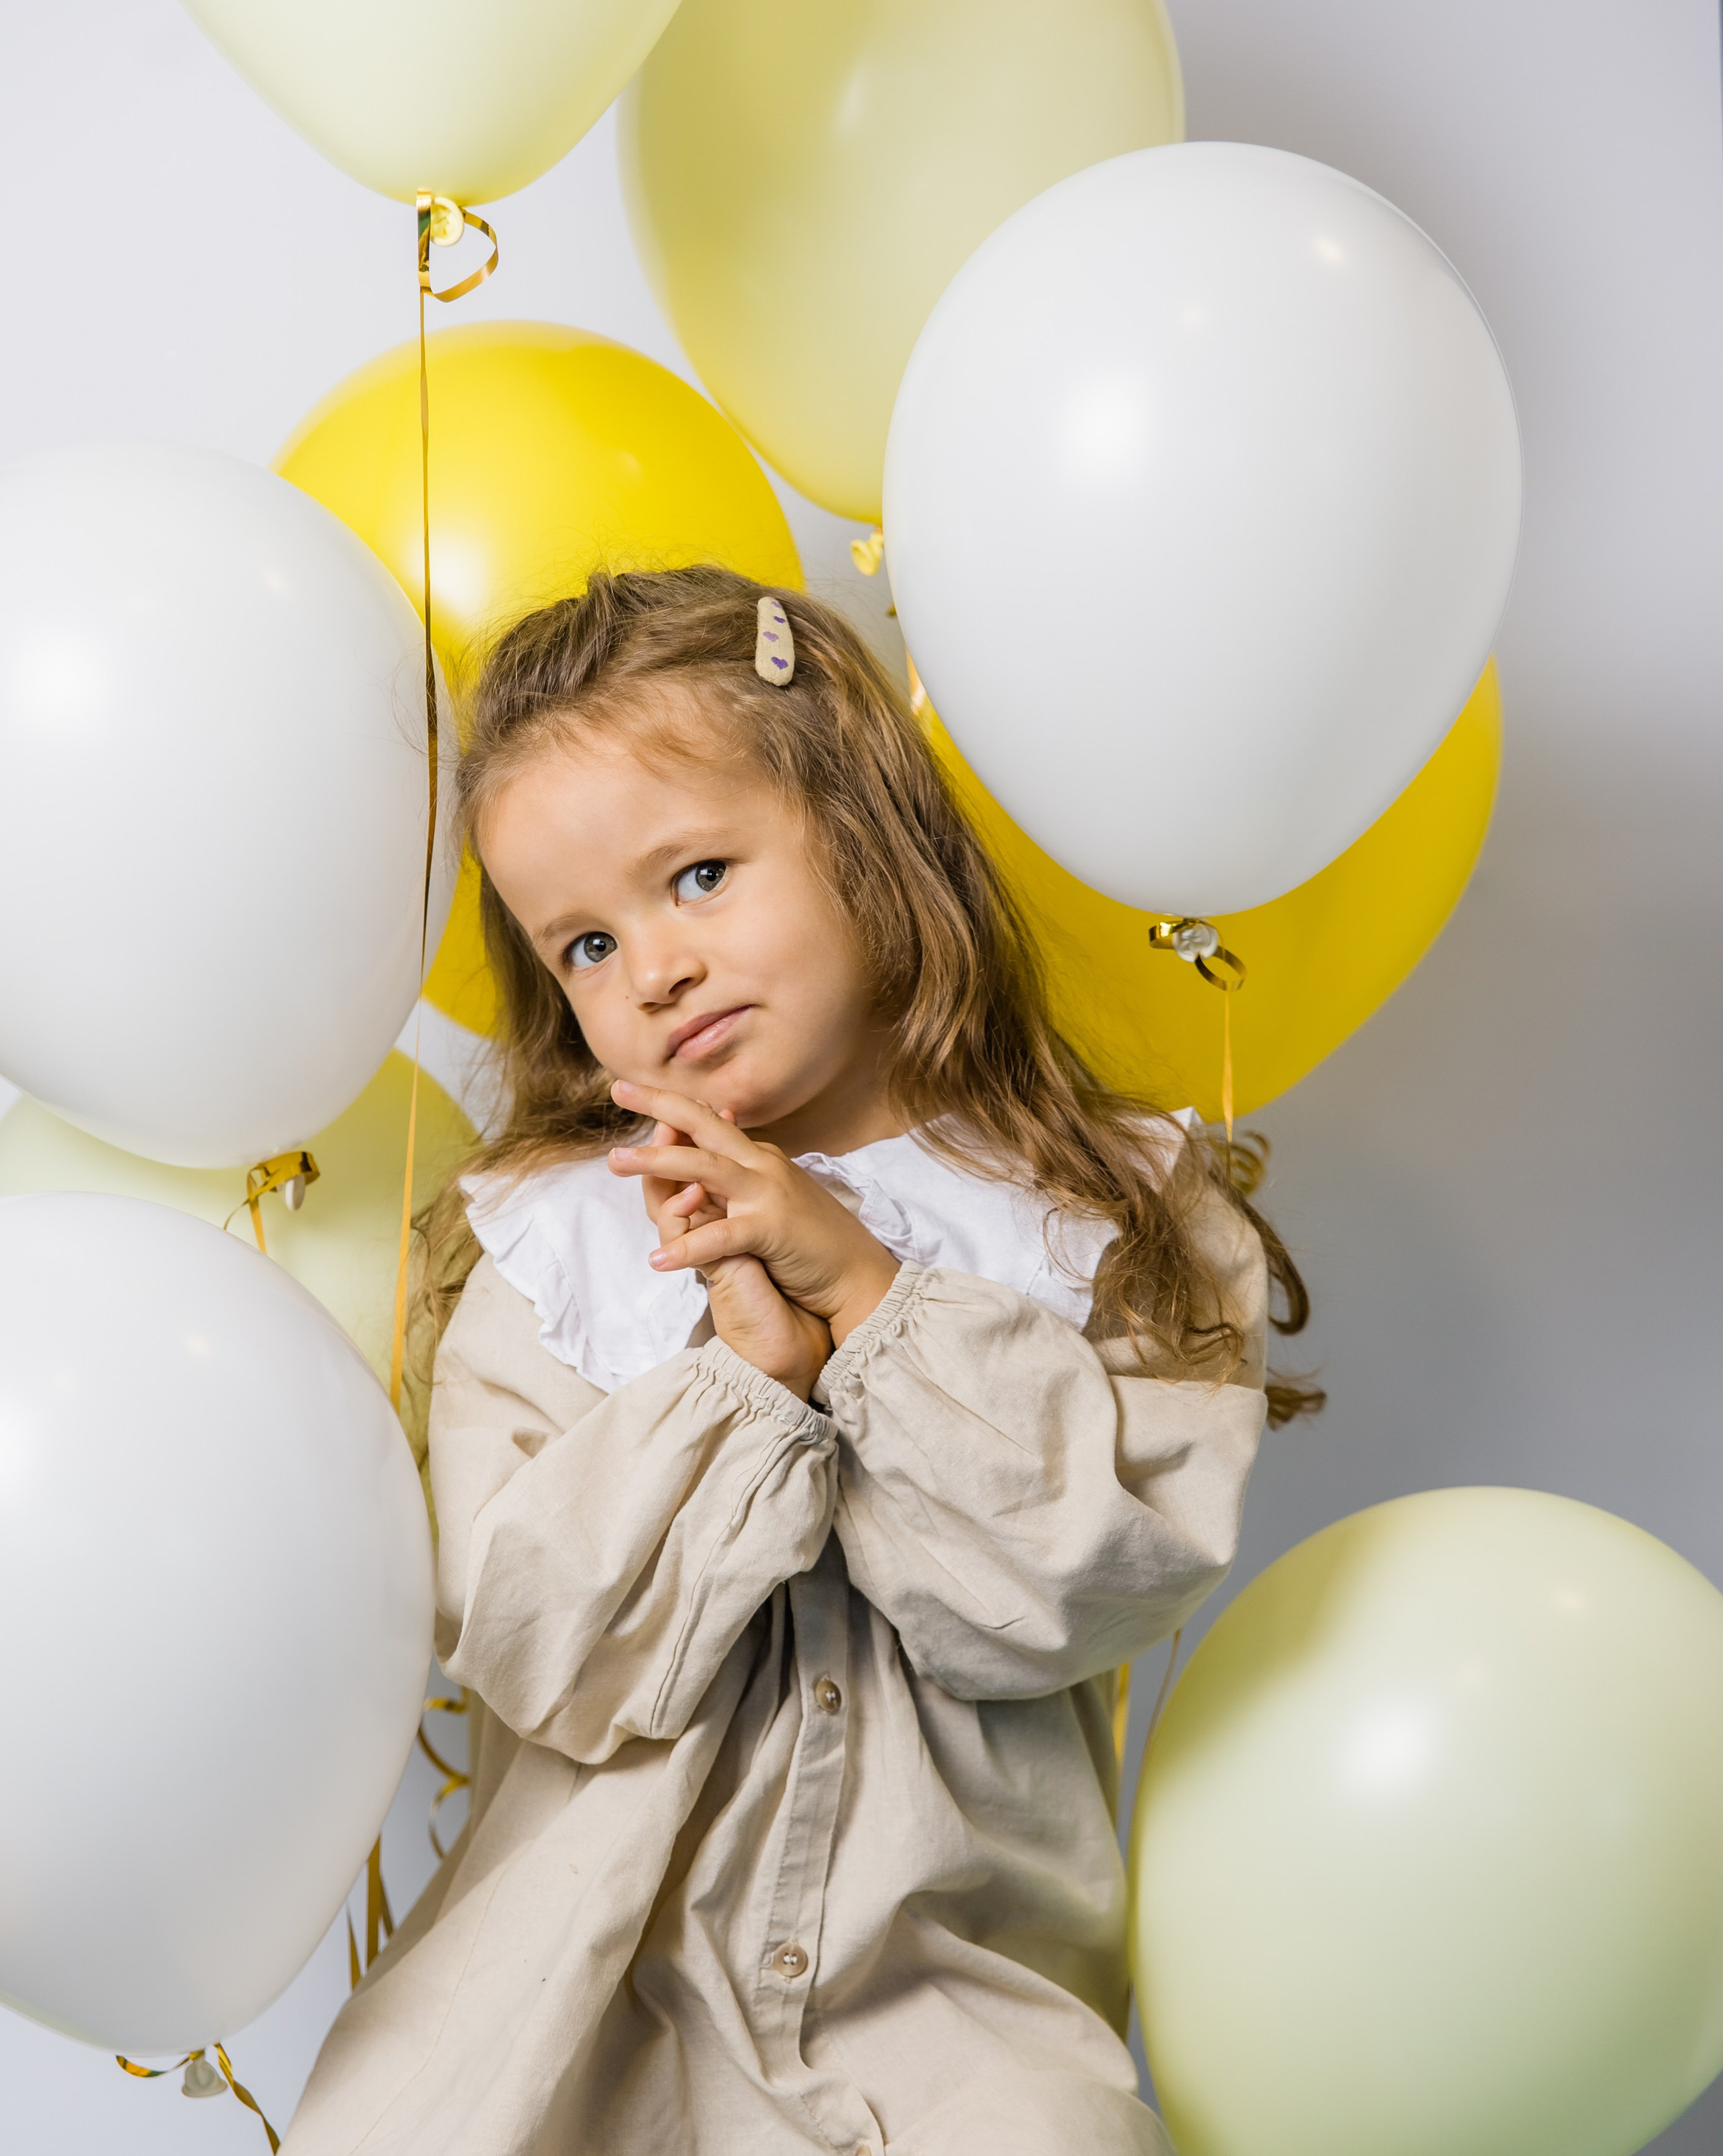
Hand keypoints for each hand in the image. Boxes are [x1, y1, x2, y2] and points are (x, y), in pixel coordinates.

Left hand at [608, 1081, 899, 1347]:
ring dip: (657, 1163)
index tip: (639, 1090)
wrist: (859, 1276)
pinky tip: (657, 1260)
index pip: (711, 1125)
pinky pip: (720, 1236)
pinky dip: (687, 1247)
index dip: (674, 1107)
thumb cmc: (815, 1244)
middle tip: (619, 1088)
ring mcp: (767, 1195)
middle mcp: (763, 1167)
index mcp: (760, 1160)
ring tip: (614, 1161)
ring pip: (704, 1168)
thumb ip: (742, 1180)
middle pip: (704, 1128)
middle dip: (659, 1106)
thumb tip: (711, 1164)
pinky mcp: (770, 1230)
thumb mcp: (774, 1200)